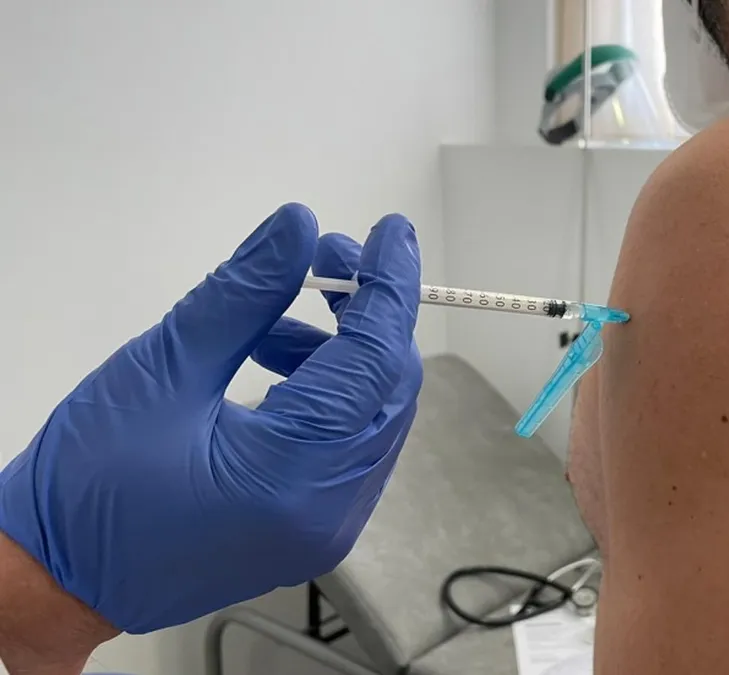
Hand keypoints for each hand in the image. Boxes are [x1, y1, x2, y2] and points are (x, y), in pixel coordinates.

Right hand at [0, 204, 422, 637]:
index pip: (374, 361)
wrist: (52, 582)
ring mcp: (324, 528)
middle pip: (388, 389)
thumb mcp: (164, 369)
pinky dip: (328, 394)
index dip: (388, 287)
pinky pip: (348, 446)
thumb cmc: (88, 486)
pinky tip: (278, 363)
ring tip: (277, 318)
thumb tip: (297, 228)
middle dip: (370, 316)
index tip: (390, 233)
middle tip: (329, 259)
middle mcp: (328, 512)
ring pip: (373, 416)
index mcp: (293, 475)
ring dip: (344, 354)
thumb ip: (243, 294)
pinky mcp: (309, 529)